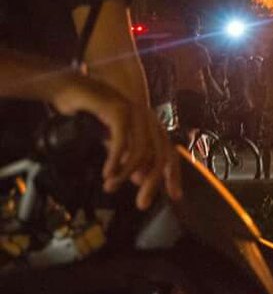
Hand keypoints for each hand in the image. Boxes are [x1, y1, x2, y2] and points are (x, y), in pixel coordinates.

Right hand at [50, 73, 182, 209]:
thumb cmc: (95, 115)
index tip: (175, 197)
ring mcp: (136, 113)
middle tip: (141, 204)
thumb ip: (128, 157)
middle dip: (153, 183)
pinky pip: (122, 139)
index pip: (169, 153)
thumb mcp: (115, 140)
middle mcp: (149, 120)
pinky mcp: (119, 109)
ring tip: (111, 187)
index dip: (174, 175)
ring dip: (126, 173)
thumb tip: (139, 179)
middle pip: (160, 155)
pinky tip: (108, 172)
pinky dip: (115, 159)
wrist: (74, 89)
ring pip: (141, 150)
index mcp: (151, 127)